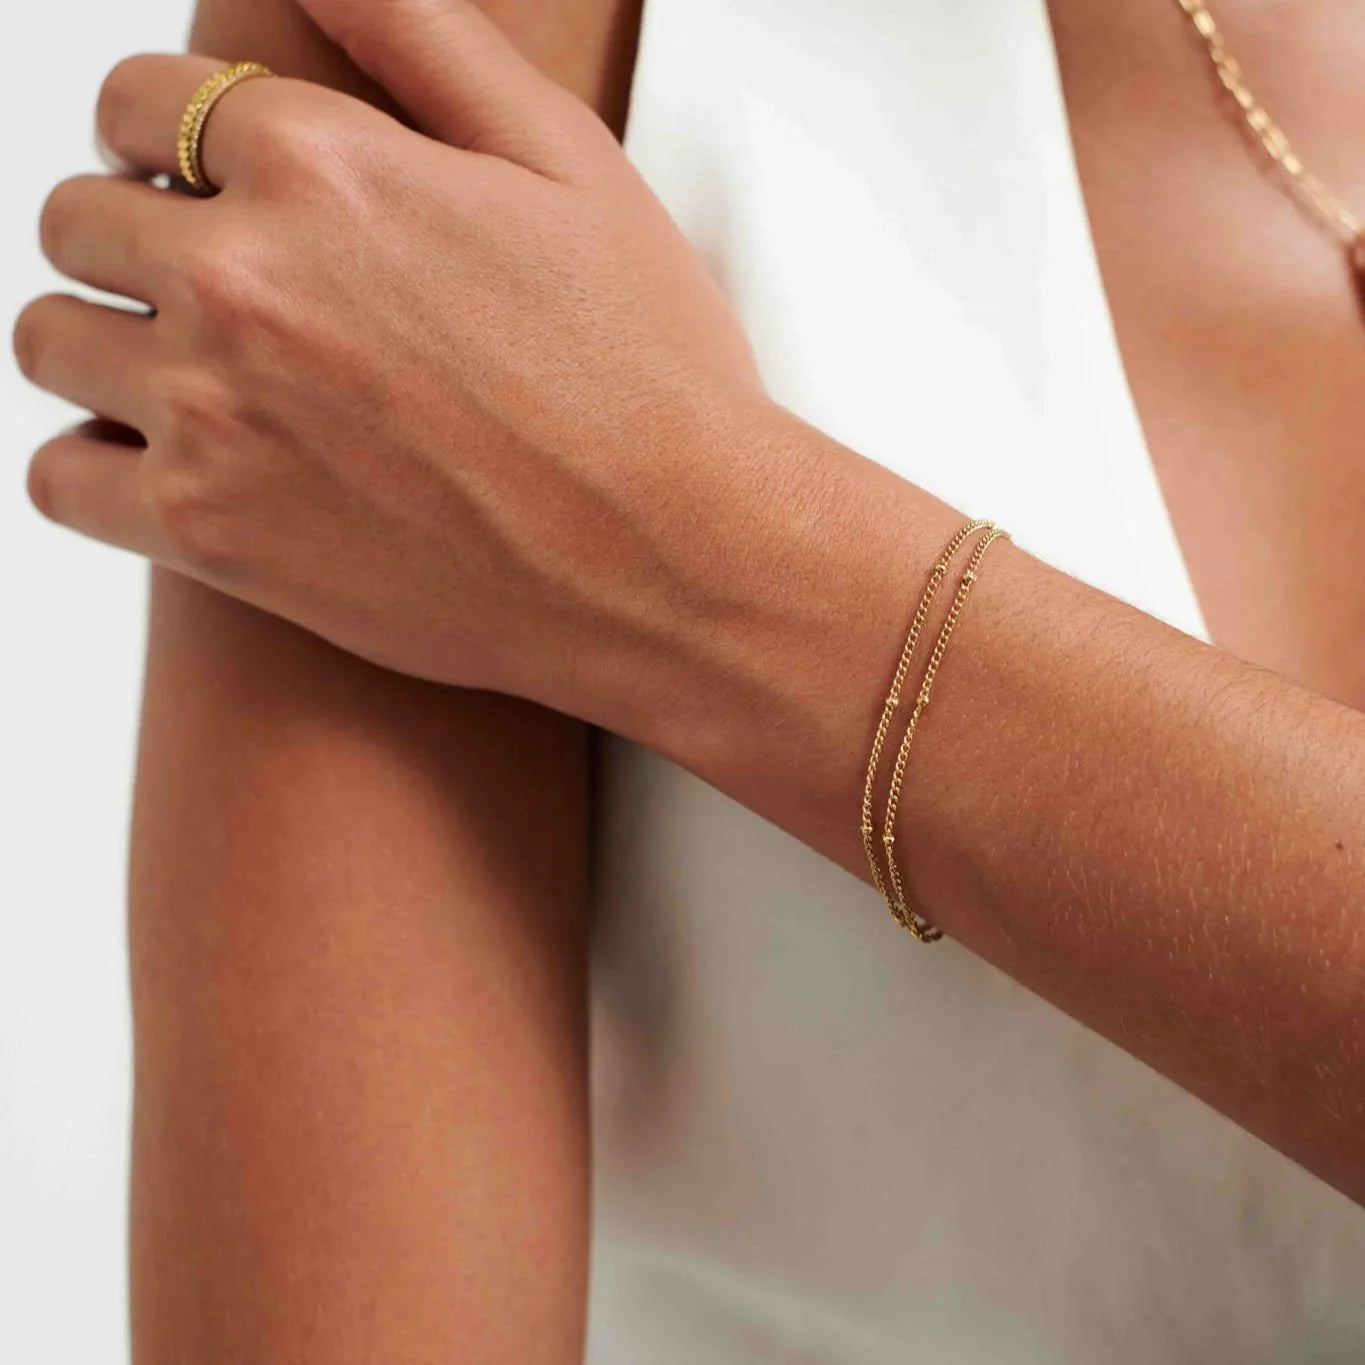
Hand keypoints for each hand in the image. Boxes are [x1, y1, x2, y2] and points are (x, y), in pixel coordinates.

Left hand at [15, 0, 759, 716]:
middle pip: (78, 217)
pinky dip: (95, 466)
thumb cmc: (648, 378)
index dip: (166, 139)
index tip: (201, 186)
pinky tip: (172, 465)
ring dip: (104, 343)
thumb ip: (426, 38)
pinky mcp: (213, 536)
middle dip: (134, 237)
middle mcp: (245, 277)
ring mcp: (217, 411)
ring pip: (52, 339)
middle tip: (214, 289)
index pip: (137, 102)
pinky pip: (58, 480)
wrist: (672, 565)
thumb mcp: (571, 168)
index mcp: (324, 167)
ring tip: (193, 377)